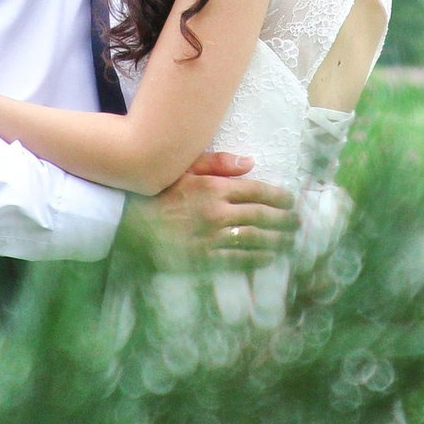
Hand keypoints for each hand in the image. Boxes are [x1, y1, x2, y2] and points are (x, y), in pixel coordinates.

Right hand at [120, 151, 296, 269]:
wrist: (126, 224)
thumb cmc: (157, 192)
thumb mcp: (184, 169)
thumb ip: (218, 163)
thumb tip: (251, 162)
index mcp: (213, 187)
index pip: (257, 191)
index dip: (279, 197)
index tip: (291, 201)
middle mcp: (216, 212)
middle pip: (262, 216)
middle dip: (284, 220)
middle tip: (297, 223)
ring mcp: (211, 238)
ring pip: (254, 239)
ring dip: (276, 240)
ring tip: (289, 241)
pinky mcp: (203, 259)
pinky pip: (237, 260)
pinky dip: (257, 259)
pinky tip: (269, 257)